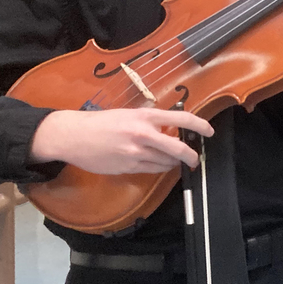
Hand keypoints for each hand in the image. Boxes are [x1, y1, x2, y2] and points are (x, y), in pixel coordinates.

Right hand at [29, 108, 213, 173]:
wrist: (73, 136)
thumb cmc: (101, 122)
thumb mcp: (129, 113)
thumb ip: (150, 121)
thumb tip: (170, 129)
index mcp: (145, 116)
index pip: (181, 118)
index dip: (199, 125)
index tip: (209, 131)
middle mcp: (143, 134)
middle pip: (178, 148)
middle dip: (191, 156)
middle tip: (195, 159)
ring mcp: (135, 153)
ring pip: (166, 162)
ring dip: (173, 163)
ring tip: (174, 161)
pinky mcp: (128, 167)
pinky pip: (151, 169)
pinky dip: (159, 167)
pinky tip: (158, 164)